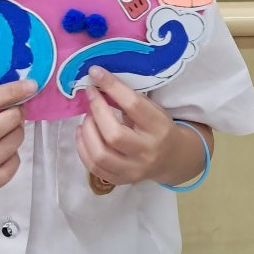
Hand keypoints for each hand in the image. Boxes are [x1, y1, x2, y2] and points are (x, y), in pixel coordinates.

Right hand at [0, 79, 34, 197]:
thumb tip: (21, 91)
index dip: (9, 93)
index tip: (30, 86)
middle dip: (14, 118)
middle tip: (20, 113)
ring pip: (3, 152)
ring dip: (17, 137)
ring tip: (15, 130)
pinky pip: (5, 174)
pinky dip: (14, 160)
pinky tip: (9, 152)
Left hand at [75, 67, 192, 186]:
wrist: (171, 159)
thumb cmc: (158, 127)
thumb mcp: (153, 109)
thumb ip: (129, 99)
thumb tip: (98, 79)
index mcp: (159, 128)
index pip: (134, 106)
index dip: (112, 87)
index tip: (95, 72)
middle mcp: (147, 152)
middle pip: (115, 135)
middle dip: (97, 111)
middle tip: (91, 96)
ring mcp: (134, 170)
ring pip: (101, 155)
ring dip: (87, 131)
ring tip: (87, 118)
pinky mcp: (121, 180)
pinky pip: (94, 167)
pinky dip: (83, 148)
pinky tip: (83, 133)